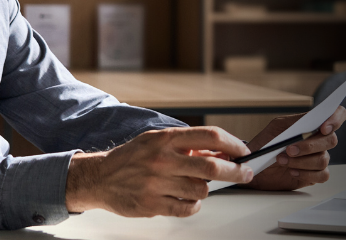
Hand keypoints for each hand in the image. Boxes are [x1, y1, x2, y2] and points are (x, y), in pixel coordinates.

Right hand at [65, 126, 252, 216]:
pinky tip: (187, 200)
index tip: (243, 152)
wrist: (100, 178)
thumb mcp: (158, 142)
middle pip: (212, 166)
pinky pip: (187, 208)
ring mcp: (158, 183)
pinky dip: (193, 206)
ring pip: (201, 190)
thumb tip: (222, 152)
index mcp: (166, 139)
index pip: (210, 136)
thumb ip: (188, 145)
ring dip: (205, 189)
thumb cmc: (132, 159)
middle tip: (245, 174)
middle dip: (236, 171)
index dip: (233, 144)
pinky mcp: (153, 204)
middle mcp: (163, 159)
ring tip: (193, 186)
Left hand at [240, 105, 345, 190]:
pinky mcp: (315, 175)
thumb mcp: (277, 127)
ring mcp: (318, 158)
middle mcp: (319, 140)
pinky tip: (292, 171)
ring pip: (323, 159)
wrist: (255, 166)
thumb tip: (309, 121)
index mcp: (312, 124)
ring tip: (282, 160)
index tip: (324, 128)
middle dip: (309, 146)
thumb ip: (295, 122)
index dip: (336, 119)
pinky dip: (306, 173)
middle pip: (330, 140)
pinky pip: (322, 175)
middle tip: (289, 149)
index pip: (338, 114)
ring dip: (301, 161)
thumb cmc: (266, 143)